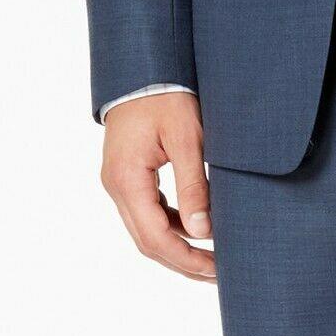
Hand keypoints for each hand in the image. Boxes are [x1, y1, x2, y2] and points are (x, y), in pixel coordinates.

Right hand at [101, 91, 216, 281]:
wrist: (144, 65)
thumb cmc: (166, 94)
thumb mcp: (187, 136)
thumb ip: (194, 185)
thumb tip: (204, 231)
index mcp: (127, 179)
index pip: (155, 237)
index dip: (186, 259)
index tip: (216, 268)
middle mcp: (116, 186)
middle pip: (147, 240)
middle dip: (183, 260)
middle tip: (218, 271)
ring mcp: (119, 180)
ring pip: (146, 228)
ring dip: (177, 244)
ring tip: (212, 255)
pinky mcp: (128, 173)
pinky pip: (148, 209)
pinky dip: (171, 222)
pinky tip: (196, 224)